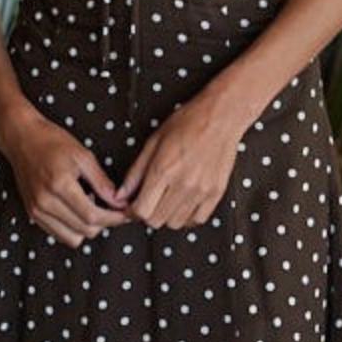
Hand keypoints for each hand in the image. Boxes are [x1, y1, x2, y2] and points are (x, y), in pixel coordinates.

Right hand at [0, 110, 129, 247]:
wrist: (21, 139)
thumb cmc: (52, 142)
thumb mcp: (83, 156)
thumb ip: (102, 182)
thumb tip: (119, 202)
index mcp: (59, 185)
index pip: (92, 216)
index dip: (113, 219)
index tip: (125, 213)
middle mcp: (45, 202)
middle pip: (84, 231)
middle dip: (104, 224)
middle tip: (113, 209)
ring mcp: (36, 210)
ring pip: (72, 238)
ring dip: (87, 228)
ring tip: (91, 207)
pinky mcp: (32, 214)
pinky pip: (58, 234)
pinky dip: (72, 228)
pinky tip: (76, 209)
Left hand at [118, 96, 243, 228]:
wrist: (221, 117)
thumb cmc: (187, 122)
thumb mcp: (153, 142)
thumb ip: (135, 172)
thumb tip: (121, 195)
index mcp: (164, 169)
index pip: (141, 210)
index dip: (132, 211)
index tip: (132, 205)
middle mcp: (183, 184)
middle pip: (156, 220)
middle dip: (147, 214)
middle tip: (148, 202)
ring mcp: (201, 191)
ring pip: (175, 224)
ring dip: (166, 216)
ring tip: (166, 200)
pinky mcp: (216, 193)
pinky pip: (197, 220)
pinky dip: (187, 217)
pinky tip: (183, 202)